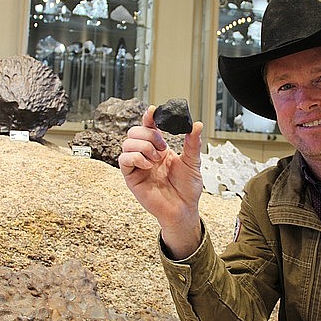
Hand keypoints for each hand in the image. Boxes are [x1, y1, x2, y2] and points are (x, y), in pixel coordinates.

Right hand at [118, 105, 203, 258]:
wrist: (183, 209)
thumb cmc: (187, 188)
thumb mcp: (193, 162)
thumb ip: (193, 143)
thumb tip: (197, 125)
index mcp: (159, 149)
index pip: (148, 127)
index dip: (148, 117)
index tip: (153, 111)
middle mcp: (146, 155)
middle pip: (134, 132)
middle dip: (148, 134)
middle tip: (163, 147)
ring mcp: (137, 166)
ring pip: (127, 143)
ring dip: (143, 146)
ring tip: (157, 159)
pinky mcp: (131, 177)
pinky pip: (123, 159)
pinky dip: (136, 157)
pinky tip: (148, 164)